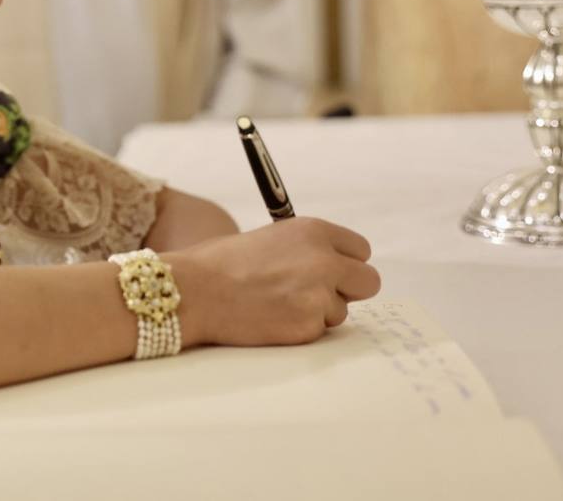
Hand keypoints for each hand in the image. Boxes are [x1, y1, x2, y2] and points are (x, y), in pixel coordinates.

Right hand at [170, 217, 380, 346]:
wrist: (194, 290)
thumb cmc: (221, 263)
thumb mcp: (271, 239)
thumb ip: (306, 250)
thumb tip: (332, 267)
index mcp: (313, 231)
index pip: (360, 249)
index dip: (345, 263)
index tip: (333, 271)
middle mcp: (323, 260)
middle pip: (368, 281)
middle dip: (348, 290)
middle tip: (320, 295)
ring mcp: (318, 295)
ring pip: (341, 311)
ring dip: (317, 312)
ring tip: (277, 304)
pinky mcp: (308, 325)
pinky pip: (318, 331)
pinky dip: (299, 329)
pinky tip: (271, 318)